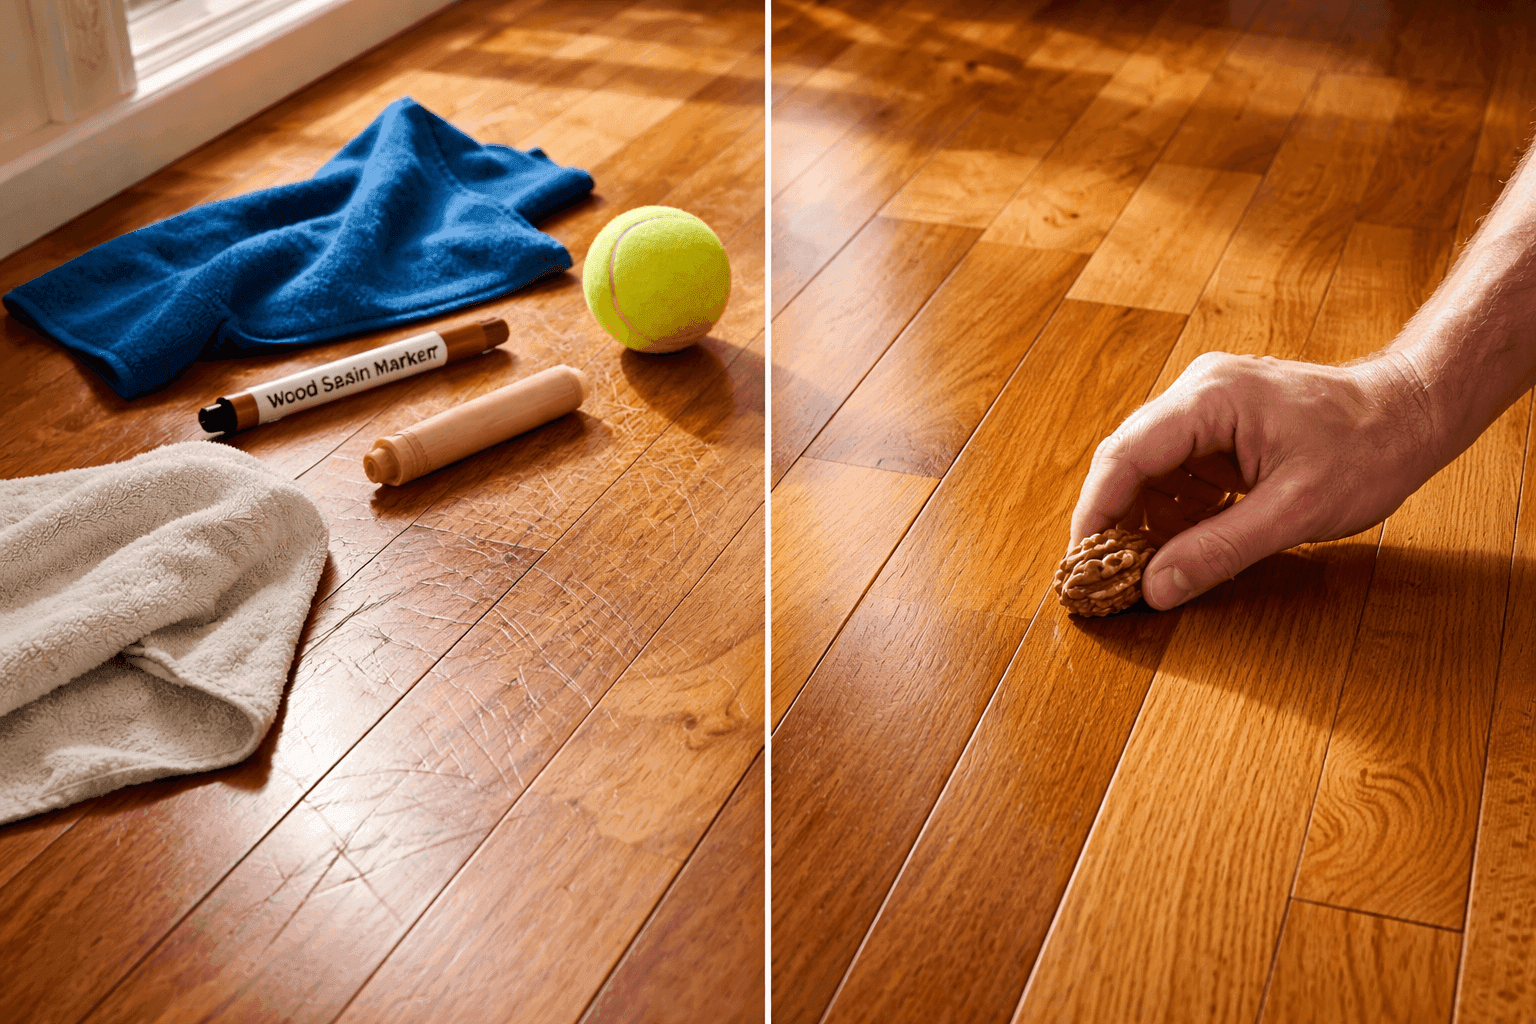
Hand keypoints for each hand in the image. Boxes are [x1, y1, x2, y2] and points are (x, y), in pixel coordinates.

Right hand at [1070, 350, 1438, 609]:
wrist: (1413, 412)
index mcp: (1210, 398)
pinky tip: (1191, 540)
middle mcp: (1197, 391)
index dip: (1096, 513)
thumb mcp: (1295, 511)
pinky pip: (1177, 469)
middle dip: (1117, 521)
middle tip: (1110, 576)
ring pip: (1149, 468)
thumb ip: (1219, 550)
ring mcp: (1206, 405)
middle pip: (1128, 460)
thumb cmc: (1368, 450)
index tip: (1082, 563)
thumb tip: (1154, 589)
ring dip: (1148, 519)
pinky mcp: (1219, 425)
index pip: (1125, 455)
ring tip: (1157, 565)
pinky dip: (1176, 509)